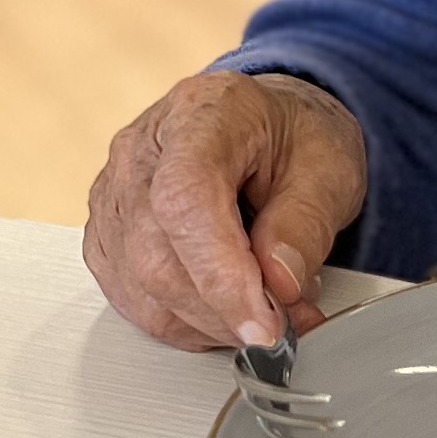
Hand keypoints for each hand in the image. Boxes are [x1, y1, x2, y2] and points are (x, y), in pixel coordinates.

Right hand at [85, 70, 367, 350]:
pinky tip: (227, 307)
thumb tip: (280, 283)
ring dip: (212, 322)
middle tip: (288, 320)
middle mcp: (141, 151)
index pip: (185, 197)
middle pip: (156, 255)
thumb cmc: (291, 140)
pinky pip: (136, 301)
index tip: (263, 323)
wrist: (265, 129)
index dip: (221, 272)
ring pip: (143, 289)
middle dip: (226, 309)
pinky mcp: (107, 236)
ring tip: (267, 307)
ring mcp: (113, 194)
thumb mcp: (329, 169)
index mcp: (200, 114)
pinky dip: (189, 322)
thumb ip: (306, 223)